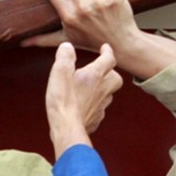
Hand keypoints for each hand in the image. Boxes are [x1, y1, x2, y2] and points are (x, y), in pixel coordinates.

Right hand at [45, 41, 122, 157]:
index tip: (105, 48)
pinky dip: (96, 105)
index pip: (109, 59)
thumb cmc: (63, 100)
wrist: (66, 129)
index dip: (108, 52)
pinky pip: (100, 110)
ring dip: (104, 89)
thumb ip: (65, 56)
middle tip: (102, 69)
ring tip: (92, 86)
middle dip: (111, 72)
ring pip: (109, 95)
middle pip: (116, 78)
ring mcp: (100, 106)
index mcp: (94, 75)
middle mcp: (102, 90)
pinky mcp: (95, 120)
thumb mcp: (59, 72)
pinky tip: (86, 105)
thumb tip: (67, 46)